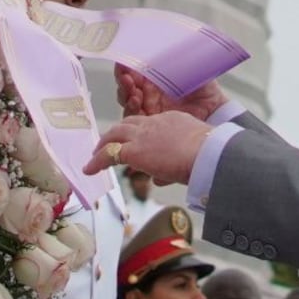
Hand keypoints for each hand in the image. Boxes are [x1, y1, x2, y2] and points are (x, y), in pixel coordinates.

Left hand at [84, 112, 211, 184]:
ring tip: (94, 154)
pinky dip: (96, 162)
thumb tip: (158, 178)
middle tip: (107, 143)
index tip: (135, 142)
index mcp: (170, 120)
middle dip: (116, 133)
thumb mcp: (190, 156)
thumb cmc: (209, 156)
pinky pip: (108, 154)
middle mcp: (153, 123)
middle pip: (127, 124)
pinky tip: (89, 169)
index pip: (148, 124)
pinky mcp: (134, 150)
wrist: (208, 154)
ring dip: (103, 144)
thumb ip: (172, 166)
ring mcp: (142, 136)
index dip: (138, 133)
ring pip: (114, 135)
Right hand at [116, 65, 228, 121]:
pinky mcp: (151, 121)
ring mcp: (148, 106)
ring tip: (132, 89)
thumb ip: (176, 55)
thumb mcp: (189, 66)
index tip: (122, 61)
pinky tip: (136, 101)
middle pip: (125, 84)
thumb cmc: (203, 86)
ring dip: (125, 93)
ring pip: (126, 100)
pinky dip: (132, 109)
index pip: (132, 69)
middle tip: (125, 75)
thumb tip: (167, 37)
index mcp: (153, 75)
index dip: (124, 65)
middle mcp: (147, 90)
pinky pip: (135, 116)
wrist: (215, 108)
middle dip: (122, 79)